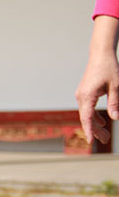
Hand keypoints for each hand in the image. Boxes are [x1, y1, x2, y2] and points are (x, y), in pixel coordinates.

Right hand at [75, 15, 118, 143]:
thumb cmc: (109, 68)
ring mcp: (82, 95)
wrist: (100, 55)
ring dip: (95, 124)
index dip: (89, 130)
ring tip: (105, 135)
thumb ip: (115, 103)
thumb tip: (115, 118)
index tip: (91, 141)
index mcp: (87, 96)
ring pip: (87, 114)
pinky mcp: (84, 94)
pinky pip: (88, 108)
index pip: (86, 117)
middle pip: (86, 118)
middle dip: (95, 130)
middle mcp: (81, 97)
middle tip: (106, 140)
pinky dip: (94, 116)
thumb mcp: (116, 86)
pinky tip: (103, 122)